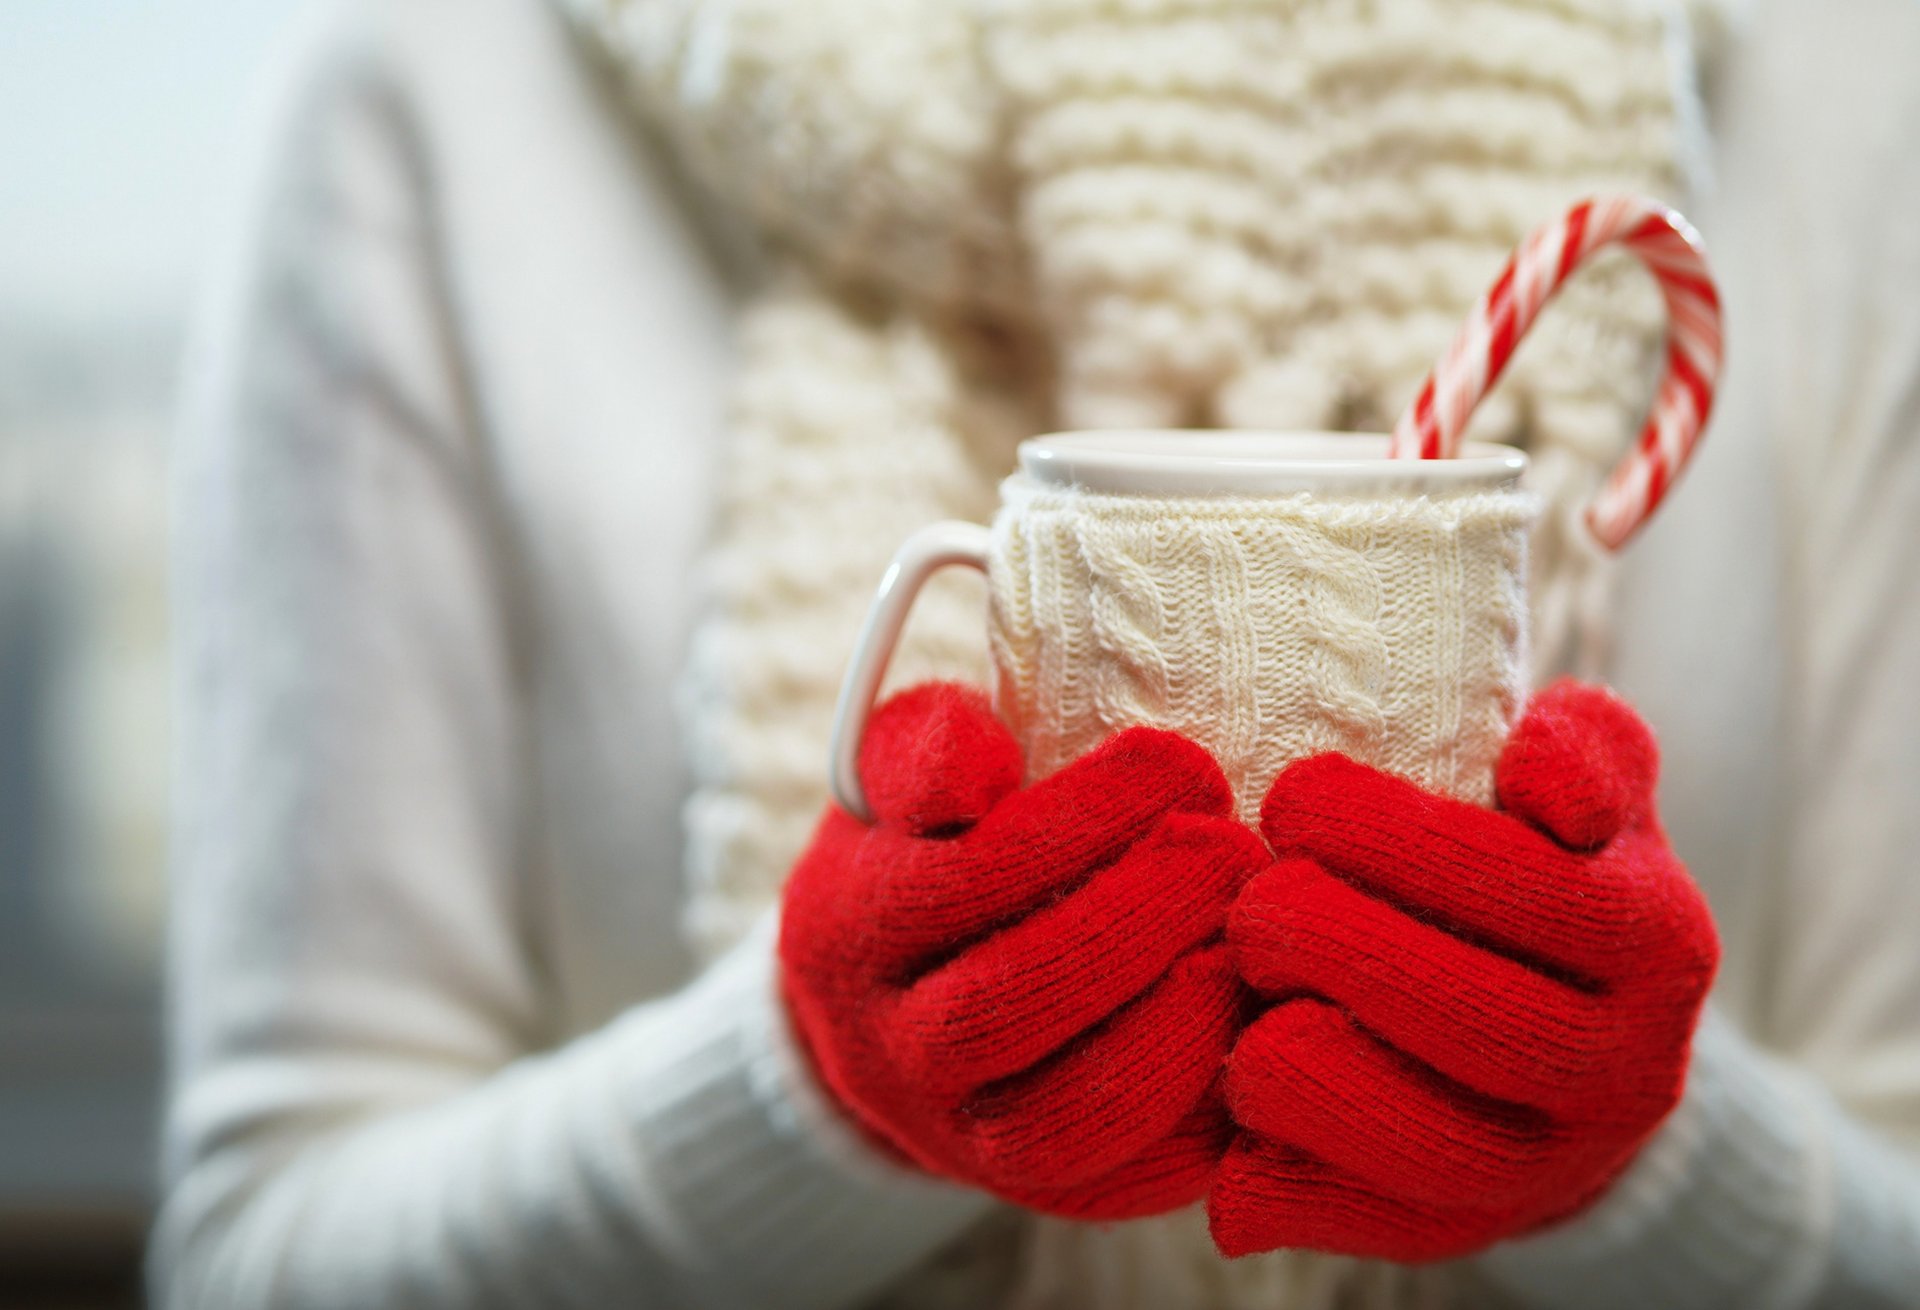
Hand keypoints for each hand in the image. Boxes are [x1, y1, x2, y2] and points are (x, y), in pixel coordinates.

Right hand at [780, 683, 1267, 1219]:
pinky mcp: (1032, 1191)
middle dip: (1140, 920)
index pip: (966, 876)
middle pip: (1011, 1001)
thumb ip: (929, 748)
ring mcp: (957, 1136)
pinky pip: (1118, 1181)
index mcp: (854, 928)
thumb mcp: (896, 779)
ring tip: (1244, 947)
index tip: (1180, 764)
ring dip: (1172, 1030)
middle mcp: (891, 1047)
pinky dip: (1194, 1122)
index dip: (1082, 820)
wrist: (881, 1009)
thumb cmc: (922, 854)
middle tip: (1233, 851)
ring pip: (1062, 1116)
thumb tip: (982, 765)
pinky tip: (1252, 1034)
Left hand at [1209, 680, 1718, 1260]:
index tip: (1294, 793)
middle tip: (1251, 896)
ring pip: (1430, 1143)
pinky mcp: (1473, 1234)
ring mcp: (1554, 1166)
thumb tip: (1539, 770)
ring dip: (1308, 1066)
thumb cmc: (1545, 886)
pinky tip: (1226, 1132)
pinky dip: (1292, 1186)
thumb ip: (1588, 749)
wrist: (1575, 1063)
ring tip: (1242, 992)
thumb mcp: (1594, 803)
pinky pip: (1377, 1226)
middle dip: (1335, 943)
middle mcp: (1629, 1067)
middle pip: (1476, 1017)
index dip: (1400, 840)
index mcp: (1657, 940)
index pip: (1533, 888)